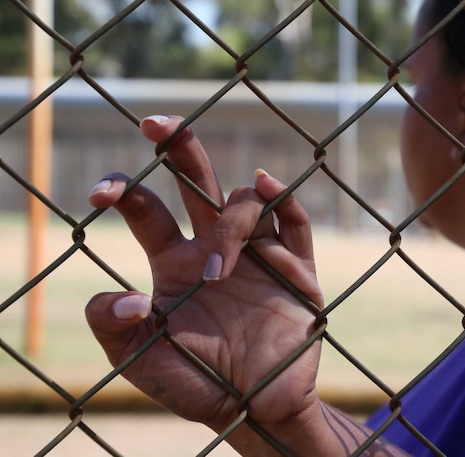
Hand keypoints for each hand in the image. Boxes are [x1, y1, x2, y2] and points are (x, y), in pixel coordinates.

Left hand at [85, 115, 325, 449]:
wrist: (252, 408)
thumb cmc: (195, 382)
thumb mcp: (139, 361)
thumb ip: (114, 328)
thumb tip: (124, 296)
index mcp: (175, 262)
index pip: (148, 211)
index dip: (124, 192)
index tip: (99, 193)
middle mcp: (216, 246)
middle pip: (198, 182)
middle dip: (179, 147)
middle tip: (155, 123)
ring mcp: (258, 254)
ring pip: (246, 202)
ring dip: (232, 220)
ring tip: (219, 268)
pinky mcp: (297, 270)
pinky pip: (295, 226)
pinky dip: (285, 201)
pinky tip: (266, 186)